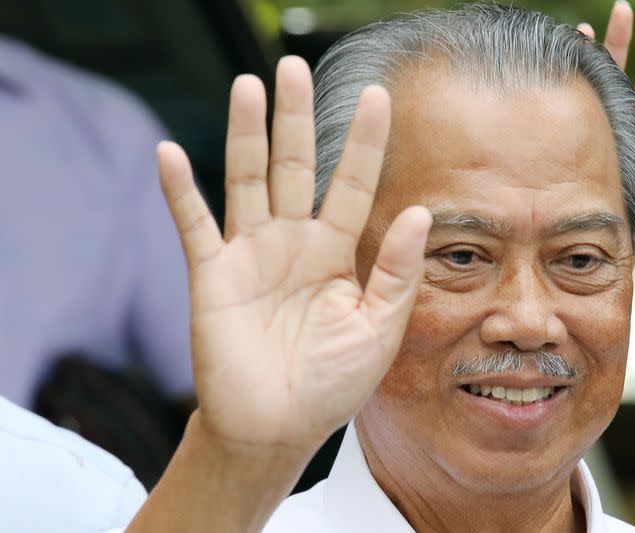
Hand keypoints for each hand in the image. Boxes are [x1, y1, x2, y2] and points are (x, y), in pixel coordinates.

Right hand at [157, 57, 431, 453]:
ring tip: (249, 86)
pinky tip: (170, 153)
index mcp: (337, 253)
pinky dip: (180, 191)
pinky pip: (194, 225)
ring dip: (245, 135)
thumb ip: (398, 272)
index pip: (352, 184)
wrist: (277, 427)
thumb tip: (420, 212)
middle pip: (294, 166)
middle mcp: (293, 242)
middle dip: (296, 119)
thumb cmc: (331, 383)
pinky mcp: (212, 275)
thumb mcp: (380, 329)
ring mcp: (251, 254)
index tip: (378, 97)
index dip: (364, 143)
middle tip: (295, 67)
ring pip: (246, 181)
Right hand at [578, 0, 634, 256]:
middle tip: (621, 12)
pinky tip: (550, 69)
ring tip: (581, 30)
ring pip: (583, 95)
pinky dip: (558, 91)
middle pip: (616, 85)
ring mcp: (576, 143)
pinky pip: (557, 118)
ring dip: (585, 61)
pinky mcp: (553, 155)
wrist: (568, 267)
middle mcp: (603, 138)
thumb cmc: (610, 248)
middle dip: (619, 48)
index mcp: (631, 148)